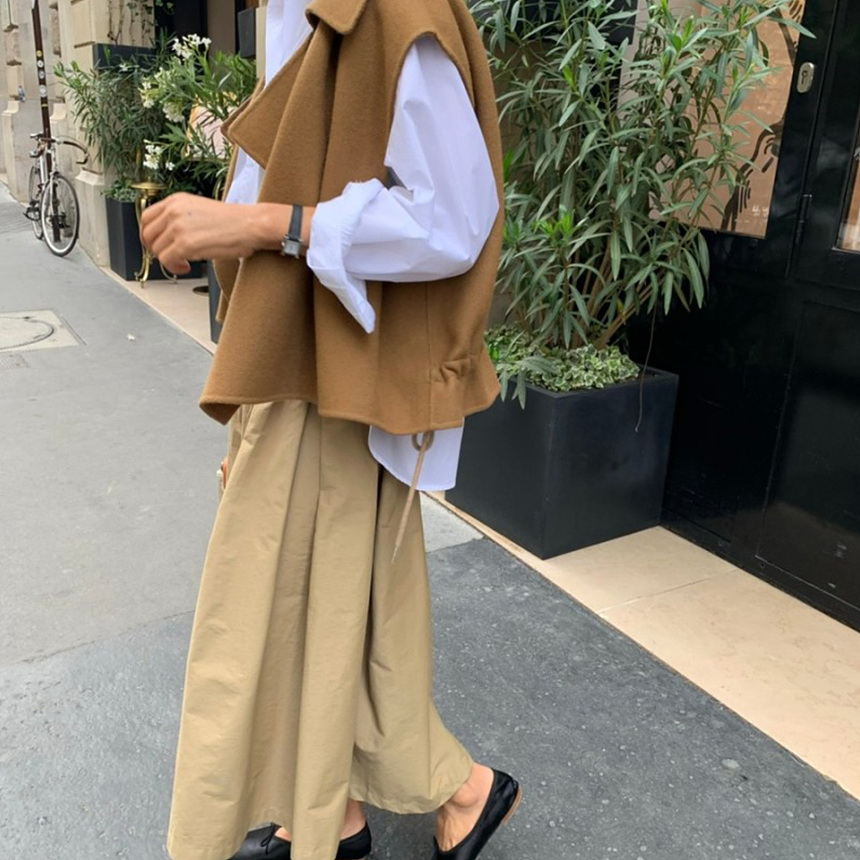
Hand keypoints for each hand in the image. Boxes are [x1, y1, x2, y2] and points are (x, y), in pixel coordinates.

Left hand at [140, 193, 274, 276]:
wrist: (251, 225)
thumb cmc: (234, 222)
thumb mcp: (200, 210)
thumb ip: (181, 218)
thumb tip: (169, 236)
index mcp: (176, 200)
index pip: (146, 218)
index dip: (148, 235)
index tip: (156, 245)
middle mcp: (173, 211)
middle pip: (147, 235)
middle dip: (156, 250)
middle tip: (169, 257)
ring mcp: (178, 227)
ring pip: (157, 250)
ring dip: (168, 261)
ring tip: (183, 263)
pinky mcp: (185, 244)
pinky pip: (167, 260)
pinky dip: (174, 268)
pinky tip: (186, 267)